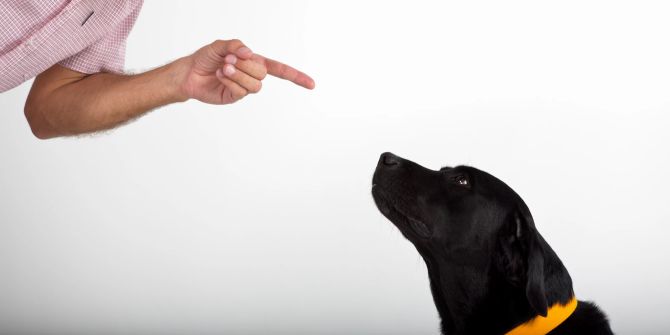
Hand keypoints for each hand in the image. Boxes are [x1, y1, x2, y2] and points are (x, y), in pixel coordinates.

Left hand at [174, 39, 314, 104]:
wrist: (189, 73)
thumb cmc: (206, 58)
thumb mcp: (221, 45)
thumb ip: (236, 45)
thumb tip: (250, 53)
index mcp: (254, 62)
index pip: (280, 70)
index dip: (296, 77)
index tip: (312, 84)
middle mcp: (251, 76)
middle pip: (263, 74)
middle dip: (246, 65)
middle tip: (229, 59)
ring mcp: (243, 88)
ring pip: (254, 85)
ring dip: (238, 73)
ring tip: (223, 67)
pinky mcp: (234, 97)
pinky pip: (240, 91)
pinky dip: (229, 80)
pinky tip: (219, 74)